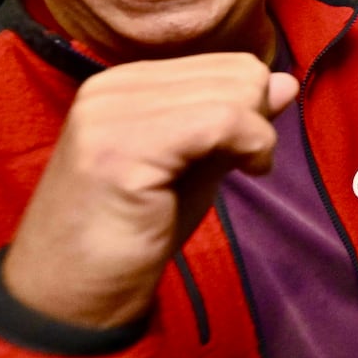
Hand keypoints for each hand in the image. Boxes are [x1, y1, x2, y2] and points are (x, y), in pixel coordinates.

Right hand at [3, 55, 298, 328]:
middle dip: (258, 120)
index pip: (226, 63)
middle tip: (241, 165)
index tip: (246, 150)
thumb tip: (287, 81)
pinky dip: (252, 147)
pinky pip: (221, 122)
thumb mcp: (196, 162)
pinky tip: (245, 176)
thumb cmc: (133, 233)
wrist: (70, 294)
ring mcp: (111, 113)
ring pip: (234, 94)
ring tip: (237, 174)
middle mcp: (112, 86)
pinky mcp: (121, 149)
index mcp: (125, 82)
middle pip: (236, 73)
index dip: (254, 106)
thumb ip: (236, 118)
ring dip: (256, 137)